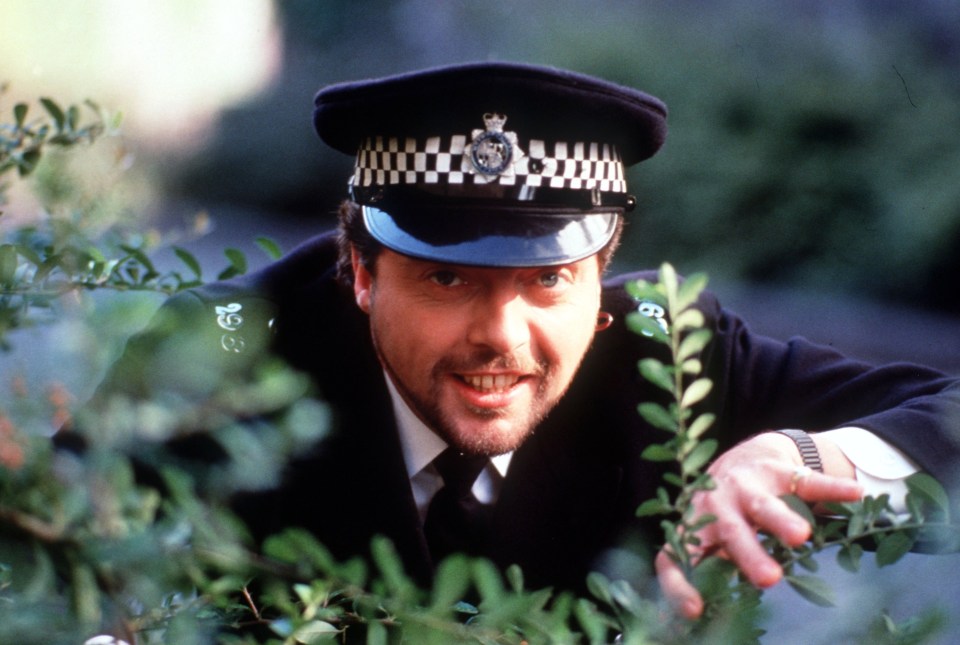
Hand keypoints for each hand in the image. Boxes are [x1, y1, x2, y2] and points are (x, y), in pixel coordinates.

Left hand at [655, 432, 863, 619]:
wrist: (750, 457)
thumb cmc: (729, 511)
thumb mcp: (715, 537)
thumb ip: (715, 569)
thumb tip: (700, 621)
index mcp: (697, 526)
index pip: (676, 555)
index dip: (680, 583)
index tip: (696, 610)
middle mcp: (717, 503)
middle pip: (730, 531)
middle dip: (748, 554)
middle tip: (768, 579)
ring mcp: (748, 483)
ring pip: (763, 504)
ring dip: (780, 520)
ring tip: (800, 536)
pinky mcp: (779, 469)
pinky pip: (807, 480)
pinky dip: (831, 488)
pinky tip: (854, 494)